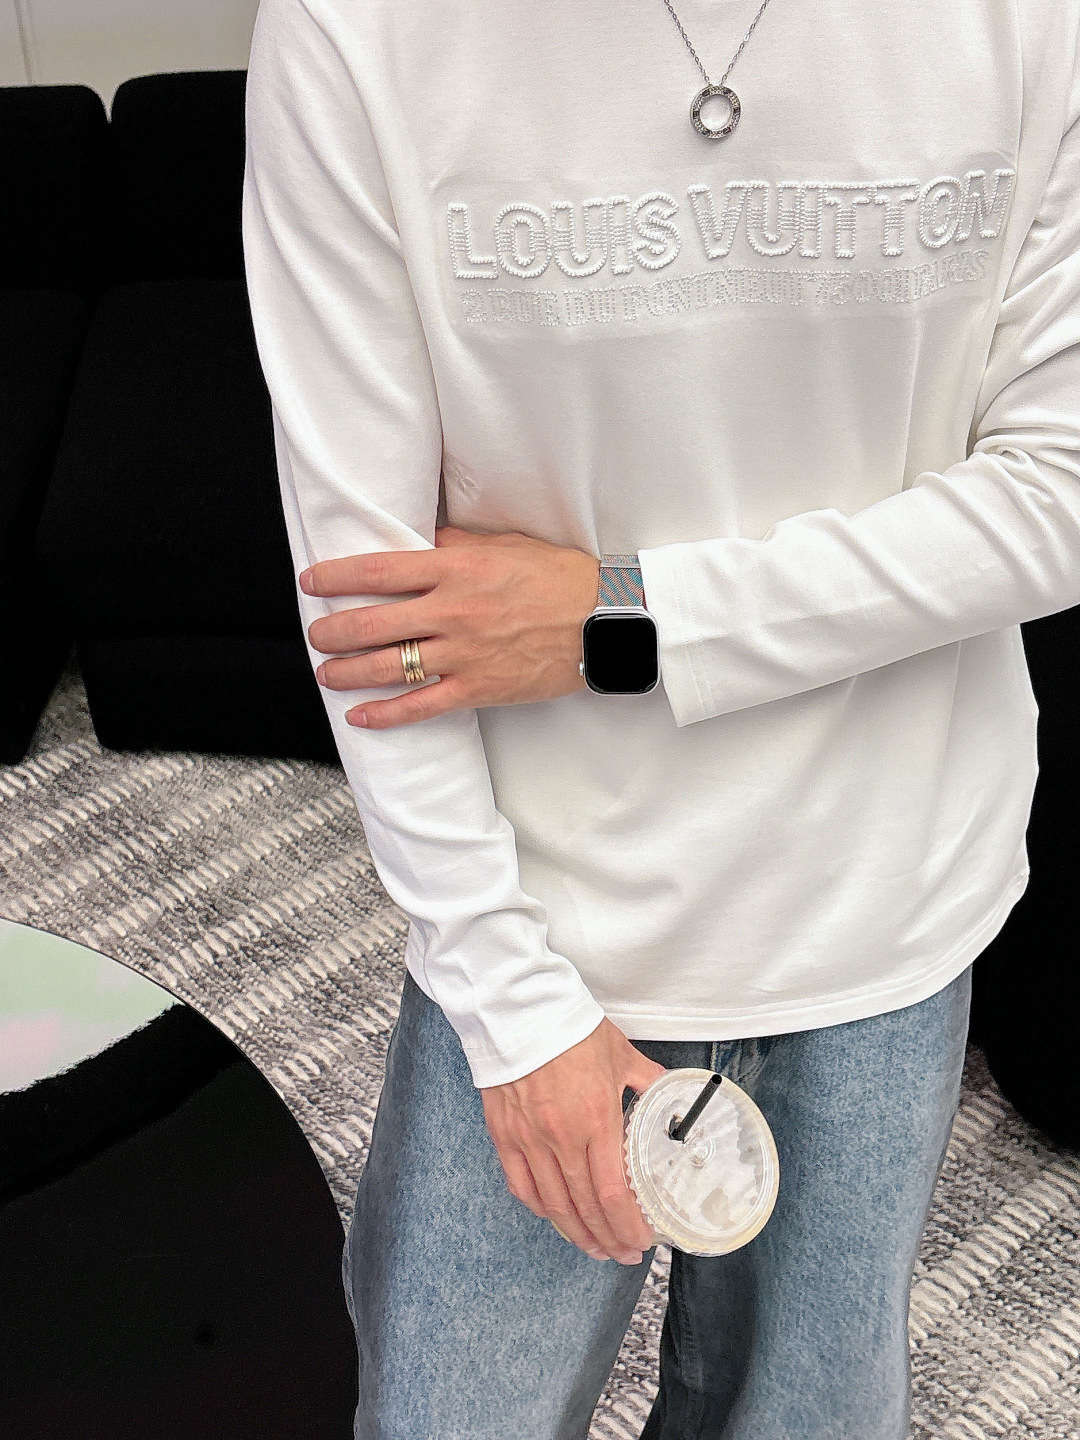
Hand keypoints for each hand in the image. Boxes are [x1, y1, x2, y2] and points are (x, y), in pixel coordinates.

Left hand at [299, 526, 599, 728]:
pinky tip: (361, 716)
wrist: (606, 620)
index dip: (336, 577)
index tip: (312, 581)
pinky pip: (422, 706)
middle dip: (332, 631)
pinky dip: (386, 714)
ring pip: (389, 666)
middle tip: (315, 634)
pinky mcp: (479, 688)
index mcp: (457, 568)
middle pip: (372, 622)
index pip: (379, 571)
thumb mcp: (507, 544)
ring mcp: (464, 653)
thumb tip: (424, 537)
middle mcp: (452, 611)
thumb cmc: (561, 578)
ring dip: (347, 672)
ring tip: (326, 672)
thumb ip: (459, 542)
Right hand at [480, 1018, 665, 1263]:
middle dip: (607, 1238)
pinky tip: (554, 1217)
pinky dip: (539, 1207)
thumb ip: (645, 1080)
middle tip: (622, 1254)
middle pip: (584, 1207)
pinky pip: (521, 1184)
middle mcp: (562, 1137)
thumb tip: (666, 1094)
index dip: (627, 1225)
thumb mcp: (620, 1052)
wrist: (518, 1009)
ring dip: (575, 1232)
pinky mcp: (505, 1134)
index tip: (640, 1240)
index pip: (612, 1192)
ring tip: (593, 1247)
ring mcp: (529, 1139)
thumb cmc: (570, 1027)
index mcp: (596, 1118)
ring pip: (553, 1204)